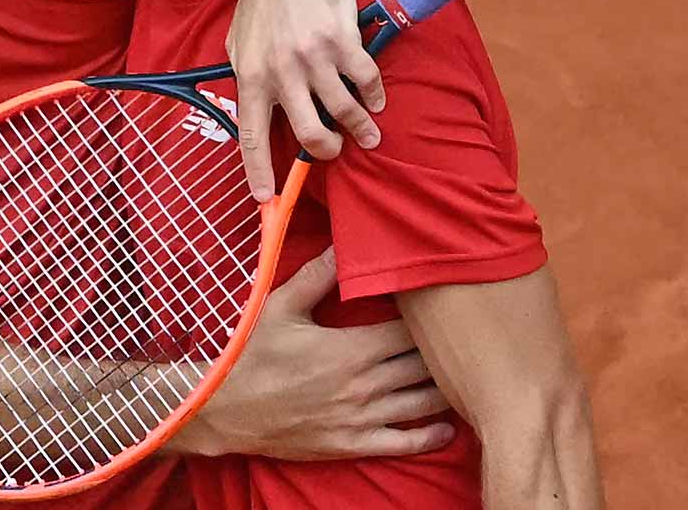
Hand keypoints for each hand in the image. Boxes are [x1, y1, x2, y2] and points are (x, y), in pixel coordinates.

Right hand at [173, 248, 454, 460]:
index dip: (430, 319)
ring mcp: (362, 419)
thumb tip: (342, 243)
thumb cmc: (249, 355)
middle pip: (424, 366)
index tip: (443, 308)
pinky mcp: (353, 445)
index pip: (410, 330)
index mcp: (351, 348)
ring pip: (422, 403)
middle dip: (445, 352)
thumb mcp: (279, 307)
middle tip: (463, 339)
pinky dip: (432, 435)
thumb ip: (316, 276)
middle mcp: (364, 384)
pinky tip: (447, 426)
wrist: (222, 410)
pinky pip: (404, 443)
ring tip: (465, 377)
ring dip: (446, 390)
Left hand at [228, 0, 385, 199]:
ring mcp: (313, 56)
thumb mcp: (239, 37)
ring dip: (360, 129)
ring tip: (369, 133)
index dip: (258, 171)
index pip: (250, 134)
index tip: (265, 201)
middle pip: (307, 134)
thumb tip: (249, 112)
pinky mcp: (343, 40)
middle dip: (324, 151)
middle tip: (332, 152)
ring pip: (343, 112)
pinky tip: (376, 98)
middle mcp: (280, 70)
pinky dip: (374, 95)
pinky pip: (365, 82)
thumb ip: (246, 74)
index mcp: (249, 73)